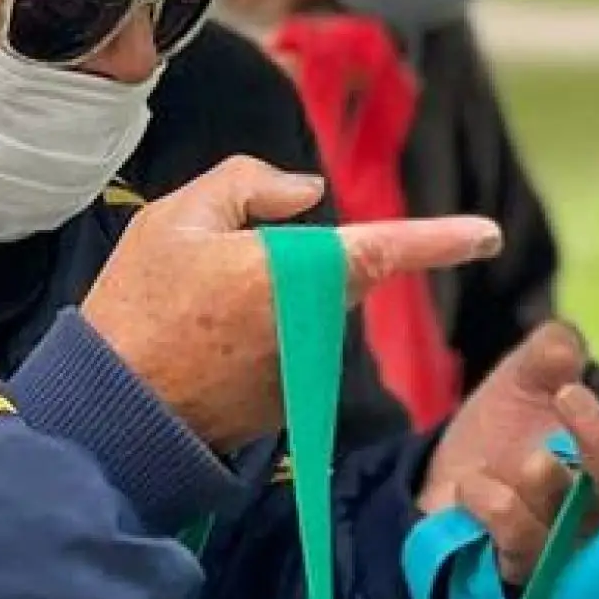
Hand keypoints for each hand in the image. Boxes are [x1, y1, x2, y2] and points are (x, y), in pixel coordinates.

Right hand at [82, 158, 501, 452]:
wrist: (111, 414)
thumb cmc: (139, 308)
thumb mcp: (175, 218)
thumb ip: (249, 185)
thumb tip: (309, 194)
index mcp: (300, 272)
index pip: (386, 247)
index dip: (443, 238)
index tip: (488, 234)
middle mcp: (320, 326)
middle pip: (332, 274)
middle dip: (288, 265)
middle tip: (206, 277)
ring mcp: (310, 370)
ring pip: (308, 313)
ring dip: (267, 305)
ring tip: (191, 317)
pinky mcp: (292, 404)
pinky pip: (289, 352)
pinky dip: (255, 343)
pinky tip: (199, 349)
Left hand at [418, 320, 598, 581]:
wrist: (451, 467)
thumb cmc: (510, 421)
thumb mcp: (526, 375)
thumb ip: (550, 351)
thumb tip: (563, 348)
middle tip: (569, 396)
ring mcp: (561, 547)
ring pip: (570, 531)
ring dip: (547, 488)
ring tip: (526, 458)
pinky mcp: (517, 568)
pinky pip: (517, 552)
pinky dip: (497, 512)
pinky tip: (471, 485)